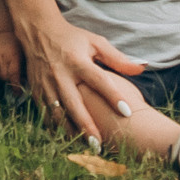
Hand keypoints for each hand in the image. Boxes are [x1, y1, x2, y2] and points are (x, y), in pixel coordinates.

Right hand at [0, 28, 23, 88]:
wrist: (6, 33)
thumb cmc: (19, 46)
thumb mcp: (24, 56)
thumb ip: (24, 70)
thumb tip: (25, 86)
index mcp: (14, 57)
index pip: (13, 76)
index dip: (15, 86)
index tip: (18, 93)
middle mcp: (2, 57)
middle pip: (4, 77)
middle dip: (9, 79)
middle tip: (13, 77)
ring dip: (2, 75)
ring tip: (6, 69)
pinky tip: (0, 65)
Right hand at [13, 9, 145, 145]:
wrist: (38, 31)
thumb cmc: (72, 38)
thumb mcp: (95, 42)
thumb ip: (117, 58)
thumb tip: (142, 67)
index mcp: (78, 61)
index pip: (99, 81)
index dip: (114, 96)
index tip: (127, 112)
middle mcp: (61, 74)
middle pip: (75, 104)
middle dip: (87, 126)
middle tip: (100, 145)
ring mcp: (46, 84)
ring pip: (58, 114)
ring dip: (71, 132)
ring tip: (85, 147)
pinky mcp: (36, 90)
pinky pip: (46, 114)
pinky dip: (56, 128)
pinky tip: (67, 139)